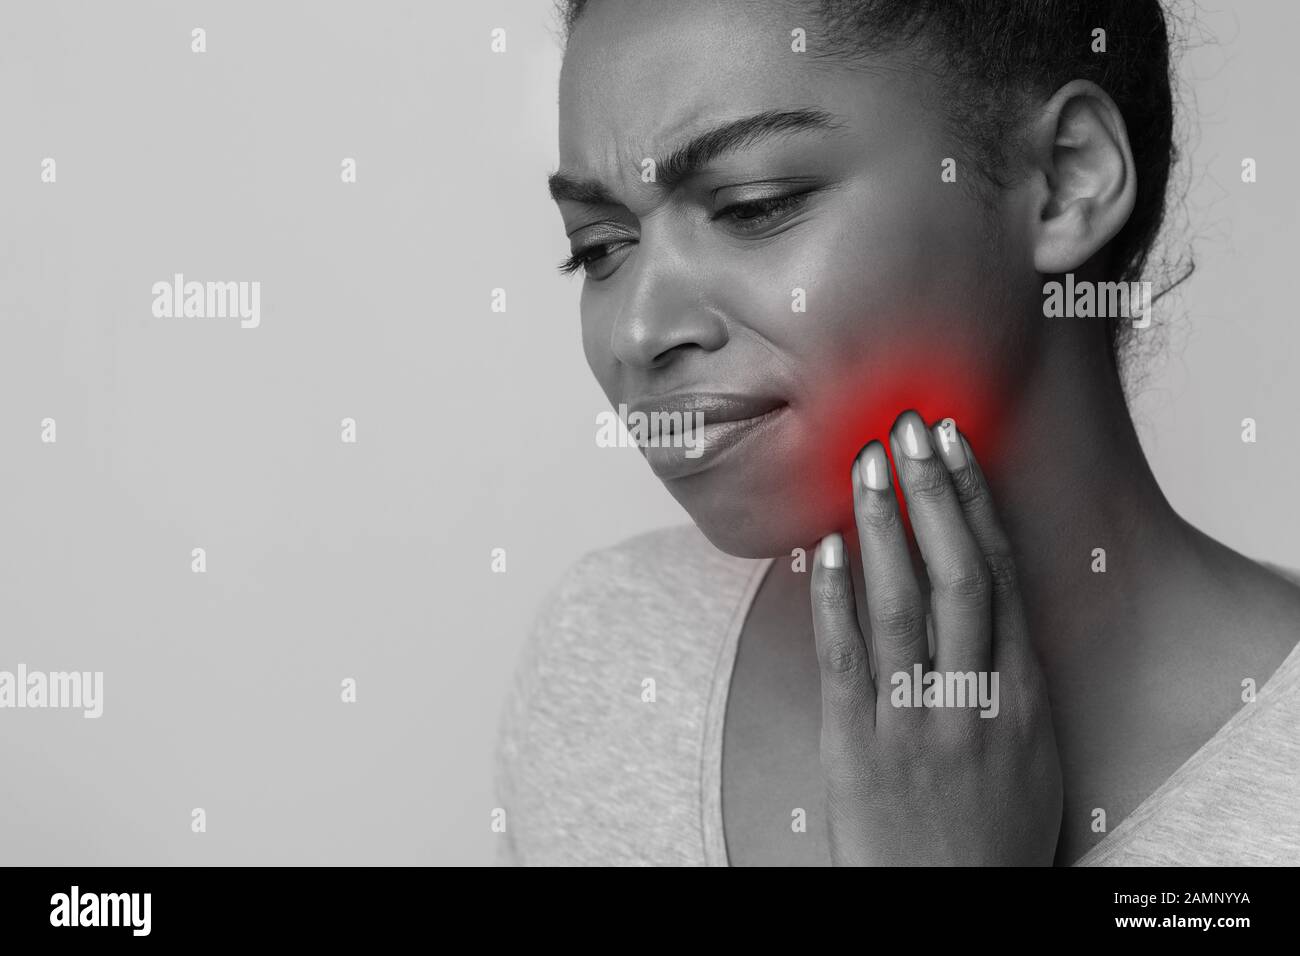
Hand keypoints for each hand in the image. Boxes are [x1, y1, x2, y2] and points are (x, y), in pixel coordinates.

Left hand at [810, 410, 1062, 864]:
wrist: (950, 909)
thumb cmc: (992, 832)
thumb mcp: (1033, 752)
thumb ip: (1013, 676)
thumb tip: (991, 599)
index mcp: (1024, 694)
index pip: (999, 576)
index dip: (974, 505)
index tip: (955, 446)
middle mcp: (974, 698)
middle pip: (956, 574)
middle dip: (932, 493)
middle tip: (908, 427)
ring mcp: (914, 720)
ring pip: (900, 604)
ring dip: (883, 526)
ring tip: (865, 463)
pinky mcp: (856, 745)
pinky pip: (845, 658)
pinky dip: (835, 597)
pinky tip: (825, 548)